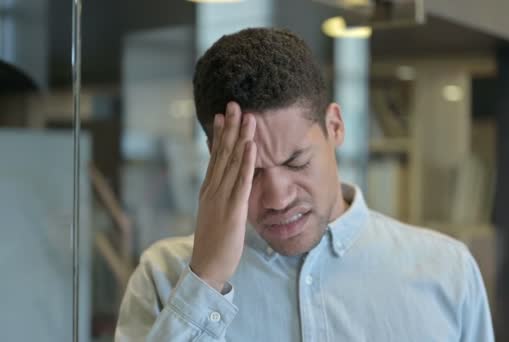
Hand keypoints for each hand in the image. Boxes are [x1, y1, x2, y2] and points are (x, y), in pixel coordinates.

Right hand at [190, 101, 256, 291]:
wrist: (206, 266)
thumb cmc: (213, 242)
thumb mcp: (215, 213)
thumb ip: (220, 196)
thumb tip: (227, 183)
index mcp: (209, 190)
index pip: (214, 157)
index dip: (219, 135)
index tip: (222, 115)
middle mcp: (213, 190)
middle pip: (222, 153)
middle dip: (229, 128)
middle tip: (233, 104)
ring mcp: (221, 199)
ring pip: (232, 163)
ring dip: (240, 138)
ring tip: (246, 117)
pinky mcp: (233, 210)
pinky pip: (242, 182)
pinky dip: (247, 163)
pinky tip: (251, 146)